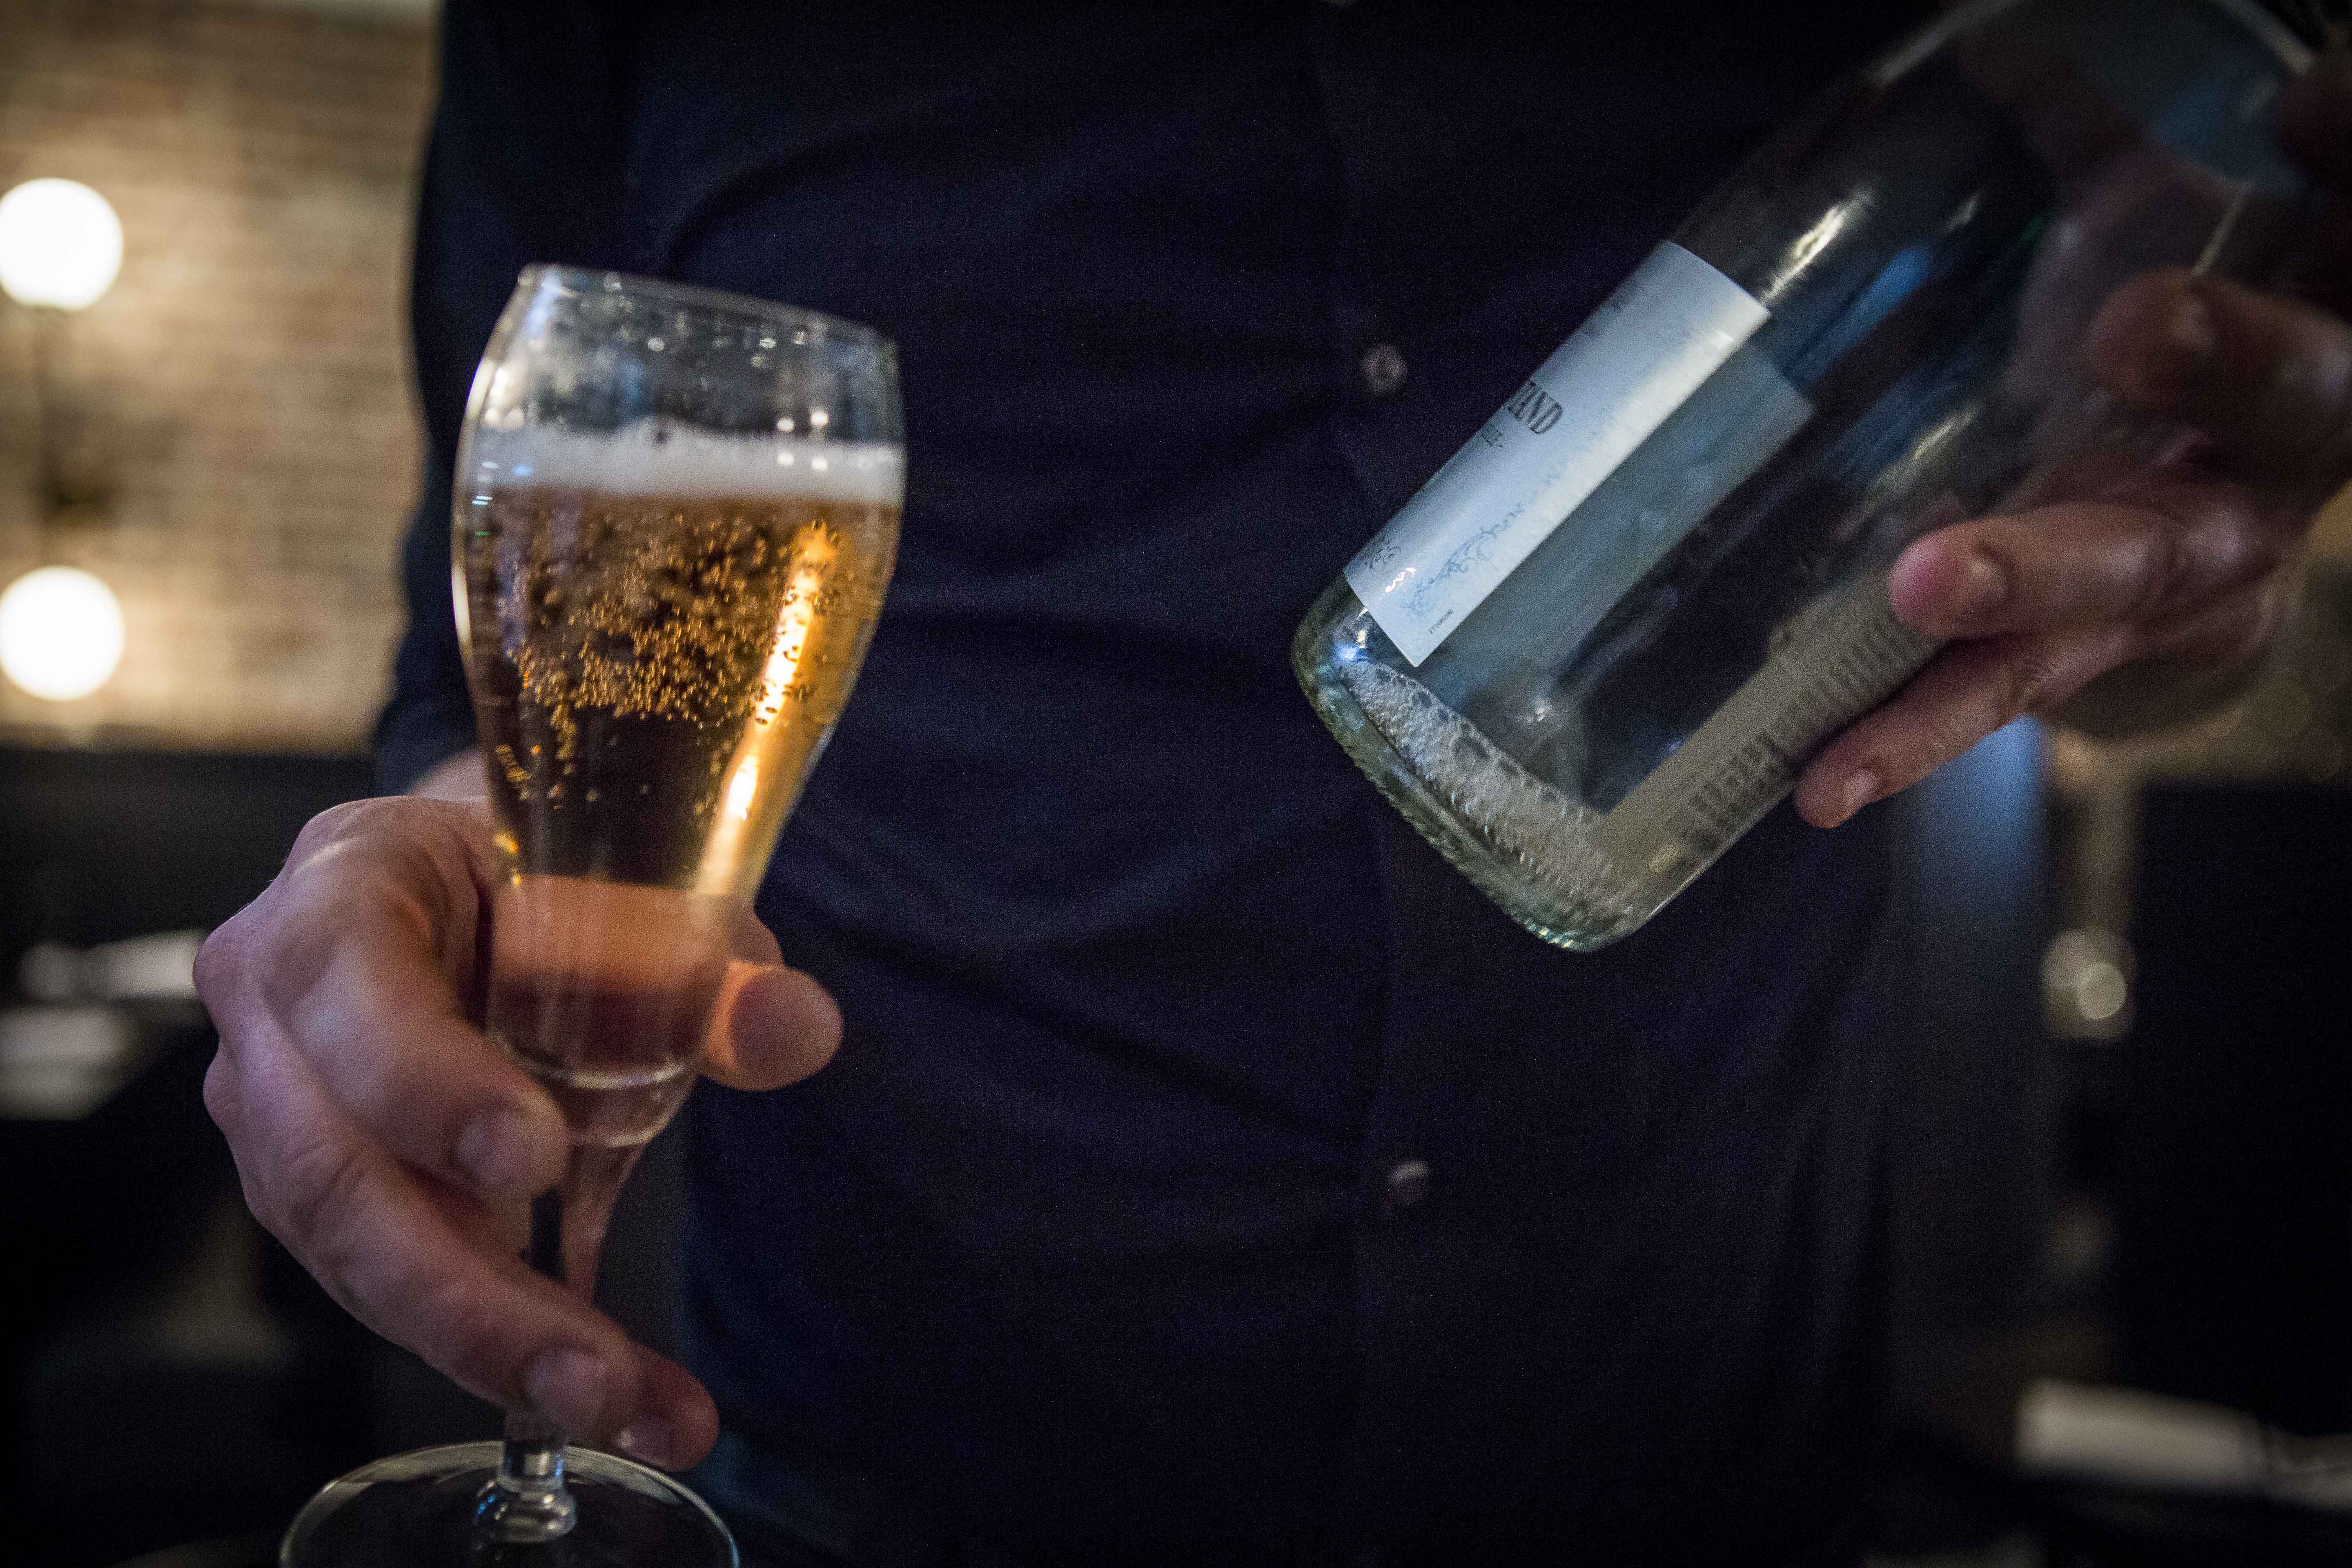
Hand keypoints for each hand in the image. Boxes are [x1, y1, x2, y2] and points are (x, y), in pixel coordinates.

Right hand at [194, 792, 841, 1468]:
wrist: (489, 889)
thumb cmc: (553, 876)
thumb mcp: (637, 891)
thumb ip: (717, 965)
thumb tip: (797, 1028)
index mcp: (340, 888)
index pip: (343, 982)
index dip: (425, 1081)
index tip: (534, 1159)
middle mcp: (277, 1008)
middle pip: (333, 1168)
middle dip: (464, 1291)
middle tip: (591, 1370)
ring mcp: (278, 1110)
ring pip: (353, 1251)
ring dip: (488, 1343)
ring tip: (621, 1407)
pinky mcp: (318, 1192)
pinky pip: (386, 1282)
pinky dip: (495, 1340)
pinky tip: (603, 1390)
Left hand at [1794, 53, 2351, 827]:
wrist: (2198, 531)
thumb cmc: (2179, 363)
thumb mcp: (2162, 238)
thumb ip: (2100, 151)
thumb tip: (2004, 44)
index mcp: (2315, 339)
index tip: (2308, 107)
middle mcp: (2269, 459)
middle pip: (2276, 406)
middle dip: (2217, 361)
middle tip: (2140, 320)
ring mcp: (2176, 576)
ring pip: (2120, 583)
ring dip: (2022, 585)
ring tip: (1925, 585)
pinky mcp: (2078, 662)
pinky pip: (1992, 699)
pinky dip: (1904, 739)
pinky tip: (1819, 783)